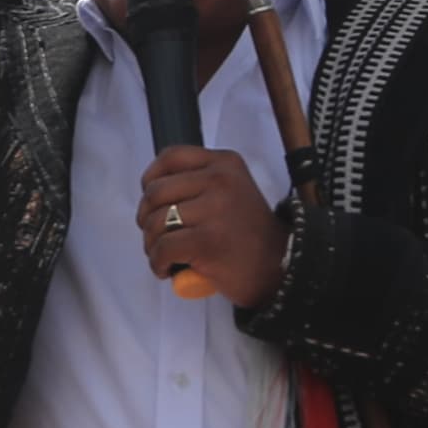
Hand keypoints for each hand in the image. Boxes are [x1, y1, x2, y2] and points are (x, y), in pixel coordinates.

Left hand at [136, 147, 289, 308]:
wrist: (281, 267)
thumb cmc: (248, 234)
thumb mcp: (231, 191)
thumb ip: (199, 182)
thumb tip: (152, 191)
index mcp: (224, 163)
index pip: (171, 157)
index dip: (150, 179)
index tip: (152, 201)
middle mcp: (220, 179)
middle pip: (156, 191)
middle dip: (146, 219)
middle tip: (156, 237)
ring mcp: (215, 209)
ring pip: (155, 222)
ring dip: (151, 244)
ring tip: (164, 257)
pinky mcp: (207, 241)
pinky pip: (163, 248)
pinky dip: (157, 263)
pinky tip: (167, 270)